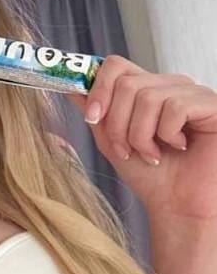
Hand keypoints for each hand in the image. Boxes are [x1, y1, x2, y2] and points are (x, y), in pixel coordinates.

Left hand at [64, 55, 216, 223]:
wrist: (178, 208)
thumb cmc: (151, 177)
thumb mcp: (112, 141)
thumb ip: (95, 112)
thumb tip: (71, 86)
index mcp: (148, 88)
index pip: (116, 65)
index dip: (99, 89)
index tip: (91, 117)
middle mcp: (171, 85)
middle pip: (127, 83)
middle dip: (118, 124)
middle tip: (127, 150)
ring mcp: (193, 92)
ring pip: (147, 96)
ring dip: (141, 135)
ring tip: (152, 154)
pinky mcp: (212, 105)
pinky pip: (175, 107)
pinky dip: (168, 134)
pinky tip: (179, 147)